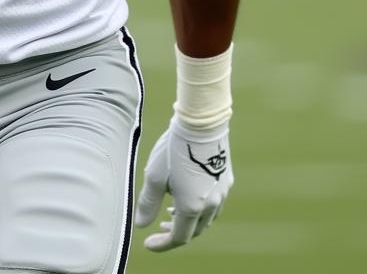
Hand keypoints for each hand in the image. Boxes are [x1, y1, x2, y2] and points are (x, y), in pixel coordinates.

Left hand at [134, 117, 233, 250]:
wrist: (201, 123)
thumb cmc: (174, 148)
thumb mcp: (154, 176)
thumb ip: (147, 204)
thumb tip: (140, 224)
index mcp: (192, 207)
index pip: (179, 237)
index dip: (162, 243)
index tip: (148, 243)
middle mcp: (210, 204)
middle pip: (194, 230)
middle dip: (175, 232)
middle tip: (159, 227)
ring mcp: (221, 192)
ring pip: (205, 217)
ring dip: (188, 219)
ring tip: (171, 210)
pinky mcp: (225, 179)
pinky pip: (213, 202)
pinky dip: (199, 206)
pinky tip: (188, 193)